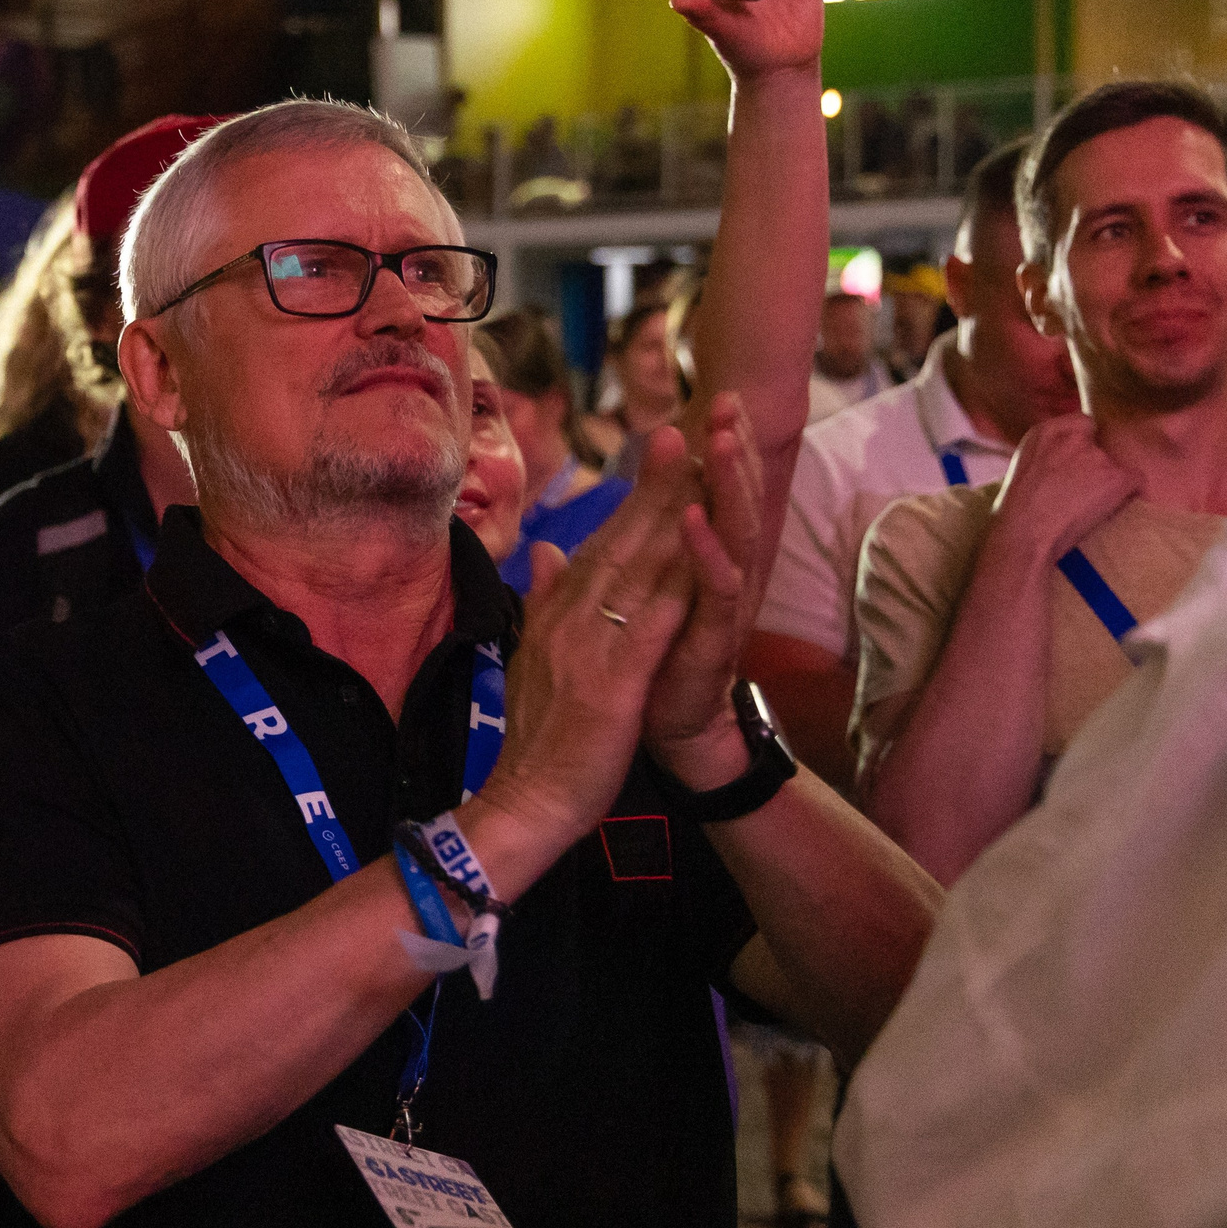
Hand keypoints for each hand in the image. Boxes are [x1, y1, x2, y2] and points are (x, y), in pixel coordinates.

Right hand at [475, 428, 698, 852]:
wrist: (525, 801)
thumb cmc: (539, 739)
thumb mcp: (535, 660)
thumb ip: (542, 601)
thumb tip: (544, 550)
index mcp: (557, 612)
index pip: (603, 541)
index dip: (636, 494)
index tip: (665, 448)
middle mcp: (570, 617)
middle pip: (621, 539)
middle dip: (656, 482)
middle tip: (687, 426)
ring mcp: (589, 647)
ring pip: (638, 567)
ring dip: (672, 514)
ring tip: (701, 466)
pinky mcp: (612, 683)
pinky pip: (650, 625)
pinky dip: (674, 585)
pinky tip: (701, 551)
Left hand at [643, 394, 762, 749]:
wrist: (667, 733)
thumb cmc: (652, 666)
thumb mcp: (628, 602)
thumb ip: (620, 558)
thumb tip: (589, 527)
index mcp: (696, 563)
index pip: (708, 493)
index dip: (713, 447)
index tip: (712, 397)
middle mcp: (719, 576)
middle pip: (730, 501)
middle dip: (732, 449)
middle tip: (730, 398)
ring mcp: (719, 607)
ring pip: (732, 534)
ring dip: (727, 486)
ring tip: (722, 441)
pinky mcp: (714, 638)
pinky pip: (717, 590)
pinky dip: (707, 553)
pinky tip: (696, 519)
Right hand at [986, 414, 1139, 563]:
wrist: (1026, 536)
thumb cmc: (1020, 508)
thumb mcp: (1026, 463)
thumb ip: (1052, 449)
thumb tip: (1073, 452)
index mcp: (1047, 430)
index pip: (1084, 424)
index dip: (1085, 446)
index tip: (1077, 466)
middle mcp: (1073, 436)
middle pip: (1104, 443)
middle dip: (1098, 463)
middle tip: (1083, 488)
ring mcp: (1098, 455)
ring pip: (1119, 463)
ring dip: (1111, 480)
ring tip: (1089, 502)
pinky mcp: (1117, 475)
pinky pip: (1135, 480)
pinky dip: (1126, 494)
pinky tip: (1105, 508)